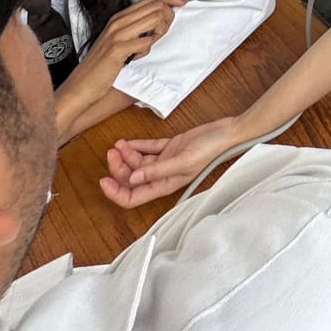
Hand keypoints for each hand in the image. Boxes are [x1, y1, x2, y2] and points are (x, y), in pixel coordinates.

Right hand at [70, 0, 180, 90]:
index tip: (181, 3)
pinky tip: (136, 56)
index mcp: (119, 17)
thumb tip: (159, 19)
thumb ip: (136, 28)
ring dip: (159, 32)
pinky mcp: (118, 48)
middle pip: (156, 6)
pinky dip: (147, 49)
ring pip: (155, 19)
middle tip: (161, 33)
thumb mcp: (119, 40)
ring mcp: (117, 34)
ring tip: (147, 45)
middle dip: (168, 17)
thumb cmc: (102, 64)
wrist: (82, 84)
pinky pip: (146, 42)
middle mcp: (118, 22)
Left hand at [99, 116, 242, 207]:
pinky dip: (137, 145)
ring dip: (126, 154)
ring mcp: (166, 161)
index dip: (116, 193)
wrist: (227, 133)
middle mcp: (163, 176)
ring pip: (138, 163)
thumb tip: (134, 179)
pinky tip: (128, 141)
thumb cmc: (212, 150)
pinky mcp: (171, 147)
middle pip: (132, 178)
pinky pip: (148, 149)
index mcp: (166, 185)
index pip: (134, 197)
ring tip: (119, 143)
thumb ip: (158, 170)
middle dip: (119, 167)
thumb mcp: (183, 161)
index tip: (103, 181)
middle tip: (112, 152)